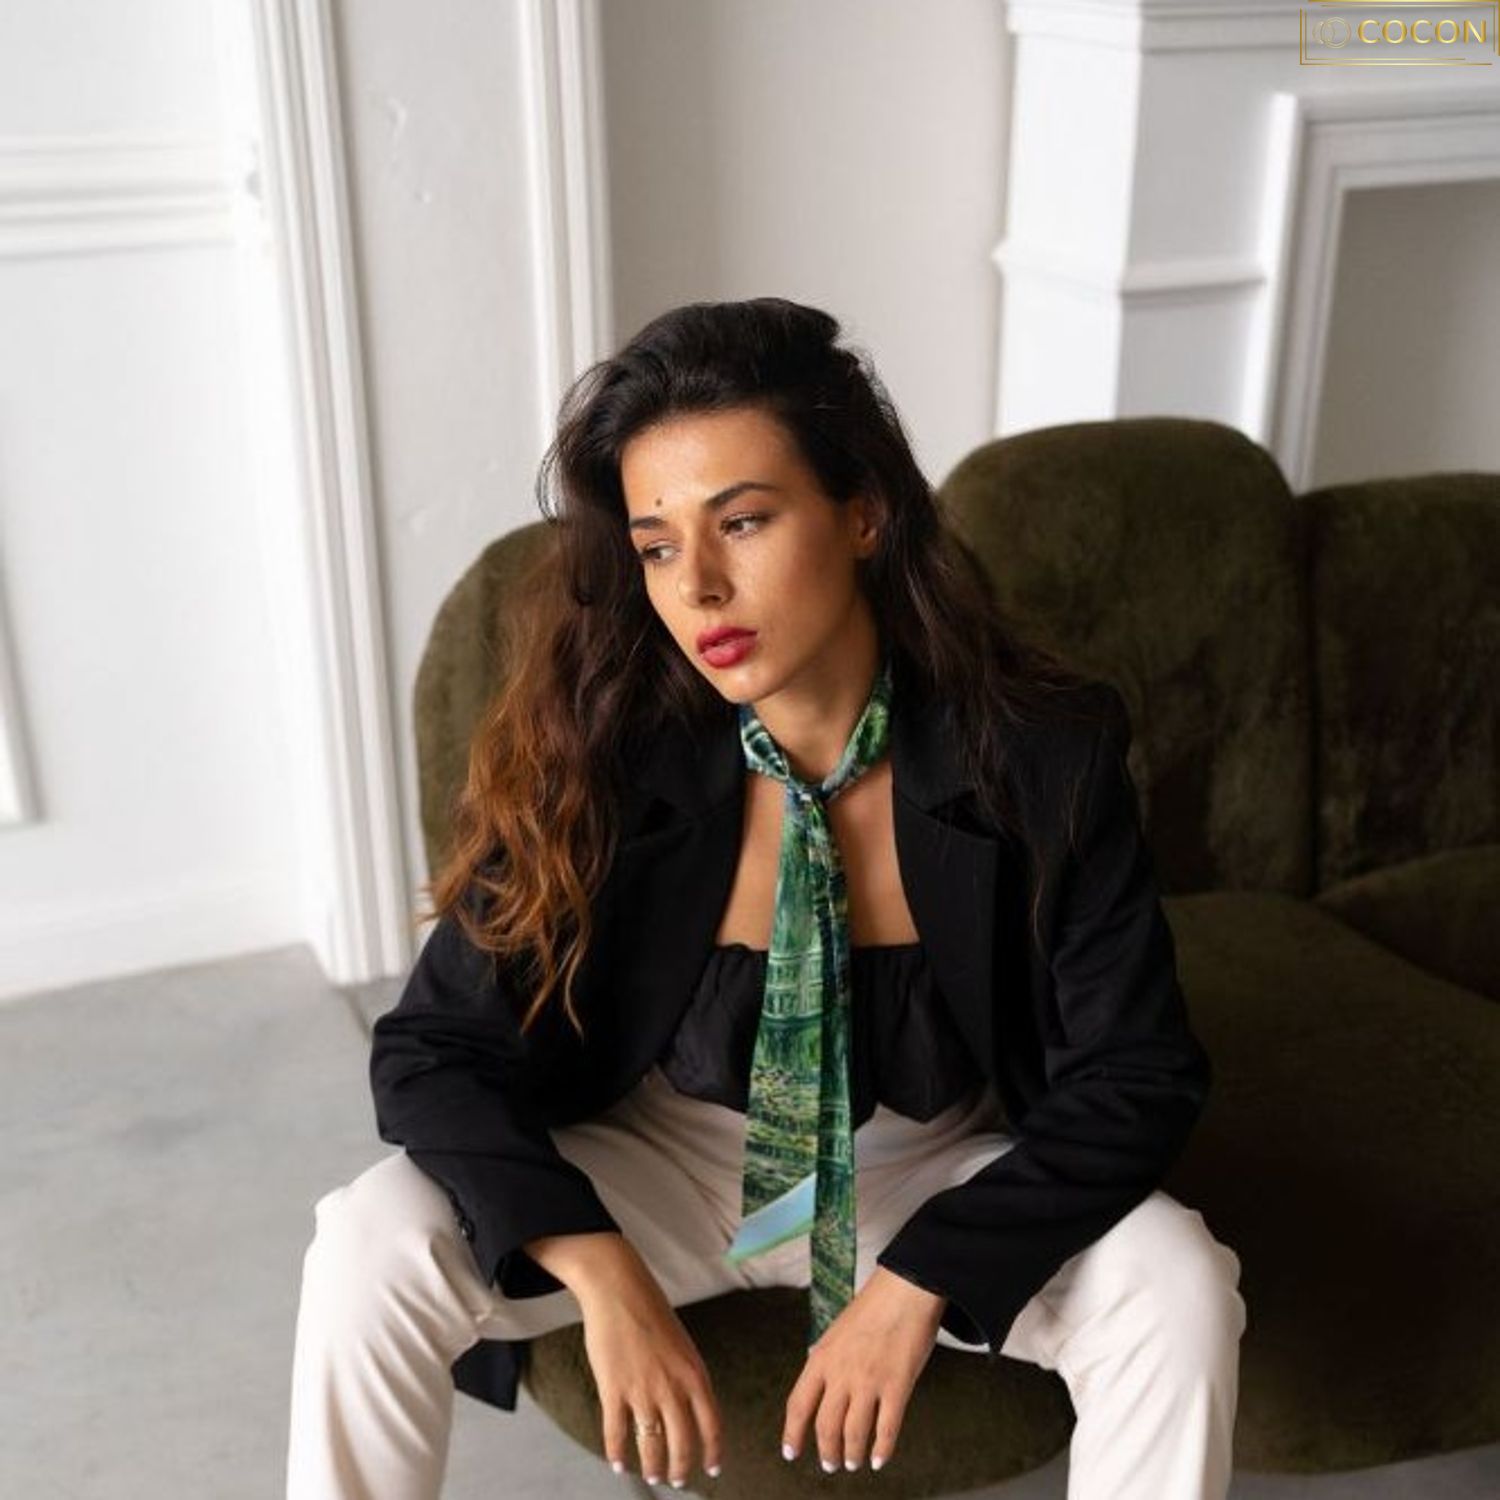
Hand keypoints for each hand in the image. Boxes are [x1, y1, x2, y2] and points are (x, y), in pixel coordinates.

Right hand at [574, 1249, 724, 1485]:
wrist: (620, 1290)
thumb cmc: (652, 1313)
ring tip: (651, 1475)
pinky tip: (618, 1463)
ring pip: (651, 1445)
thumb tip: (692, 1410)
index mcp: (695, 1374)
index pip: (712, 1425)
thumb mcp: (683, 1346)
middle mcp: (672, 1387)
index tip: (711, 1470)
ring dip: (651, 1466)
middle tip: (677, 1480)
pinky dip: (617, 1453)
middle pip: (682, 1443)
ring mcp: (642, 1390)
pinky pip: (616, 1433)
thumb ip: (688, 1378)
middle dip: (680, 1468)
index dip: (713, 1453)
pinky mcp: (613, 1389)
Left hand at [782, 1266, 946, 1471]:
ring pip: (854, 1434)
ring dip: (852, 1455)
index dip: (792, 1434)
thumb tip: (819, 1390)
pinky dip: (882, 1450)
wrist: (905, 1288)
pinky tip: (879, 1459)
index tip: (791, 1453)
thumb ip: (827, 1362)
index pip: (798, 1405)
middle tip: (831, 1464)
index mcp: (821, 1357)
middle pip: (825, 1427)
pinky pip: (886, 1429)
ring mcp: (869, 1381)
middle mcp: (841, 1372)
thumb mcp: (836, 1332)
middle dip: (827, 1452)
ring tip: (854, 1464)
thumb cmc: (873, 1308)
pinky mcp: (897, 1385)